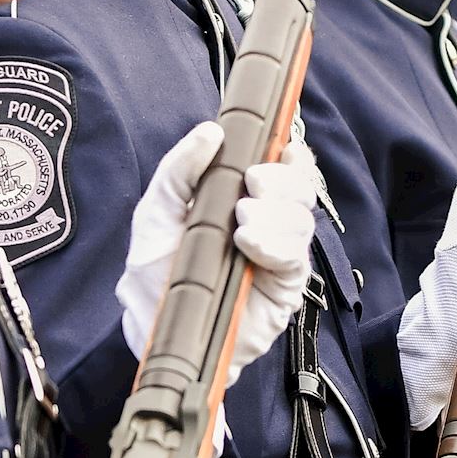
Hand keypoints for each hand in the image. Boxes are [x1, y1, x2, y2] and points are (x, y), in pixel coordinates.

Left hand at [117, 120, 318, 372]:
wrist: (154, 326)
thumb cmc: (155, 271)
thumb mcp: (156, 211)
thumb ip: (179, 169)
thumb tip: (211, 131)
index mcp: (244, 201)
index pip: (285, 171)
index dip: (292, 158)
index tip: (283, 147)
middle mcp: (268, 225)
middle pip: (302, 189)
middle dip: (281, 180)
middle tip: (251, 183)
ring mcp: (279, 256)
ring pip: (303, 220)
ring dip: (274, 214)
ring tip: (240, 226)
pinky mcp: (284, 287)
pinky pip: (296, 257)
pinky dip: (275, 244)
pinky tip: (249, 245)